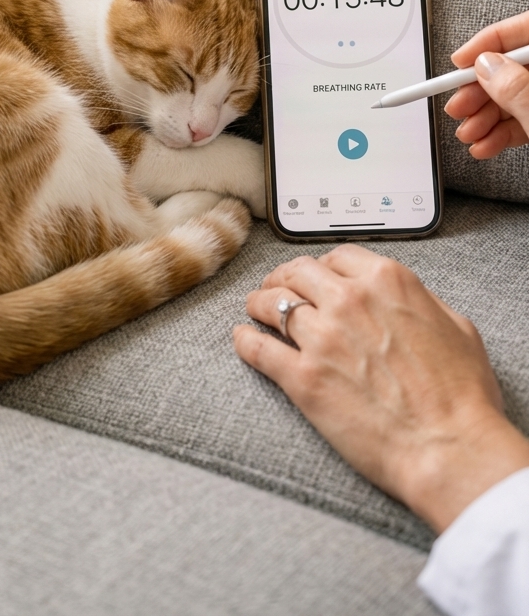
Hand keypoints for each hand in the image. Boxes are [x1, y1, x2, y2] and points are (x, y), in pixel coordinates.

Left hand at [233, 245, 528, 532]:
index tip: (315, 276)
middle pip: (297, 272)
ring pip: (271, 304)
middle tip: (276, 287)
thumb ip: (422, 302)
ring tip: (255, 310)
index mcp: (387, 282)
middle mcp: (349, 300)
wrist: (449, 448)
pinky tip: (242, 339)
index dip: (322, 265)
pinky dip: (244, 341)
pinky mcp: (302, 378)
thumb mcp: (456, 327)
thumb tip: (403, 300)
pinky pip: (258, 349)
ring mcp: (322, 337)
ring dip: (259, 303)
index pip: (337, 256)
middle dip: (283, 277)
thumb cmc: (462, 397)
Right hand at [445, 11, 528, 158]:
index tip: (459, 62)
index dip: (486, 43)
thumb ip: (516, 87)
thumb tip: (485, 66)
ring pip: (516, 95)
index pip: (523, 28)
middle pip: (514, 66)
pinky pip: (526, 118)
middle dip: (480, 90)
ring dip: (486, 116)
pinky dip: (503, 132)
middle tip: (459, 105)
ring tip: (469, 133)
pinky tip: (485, 144)